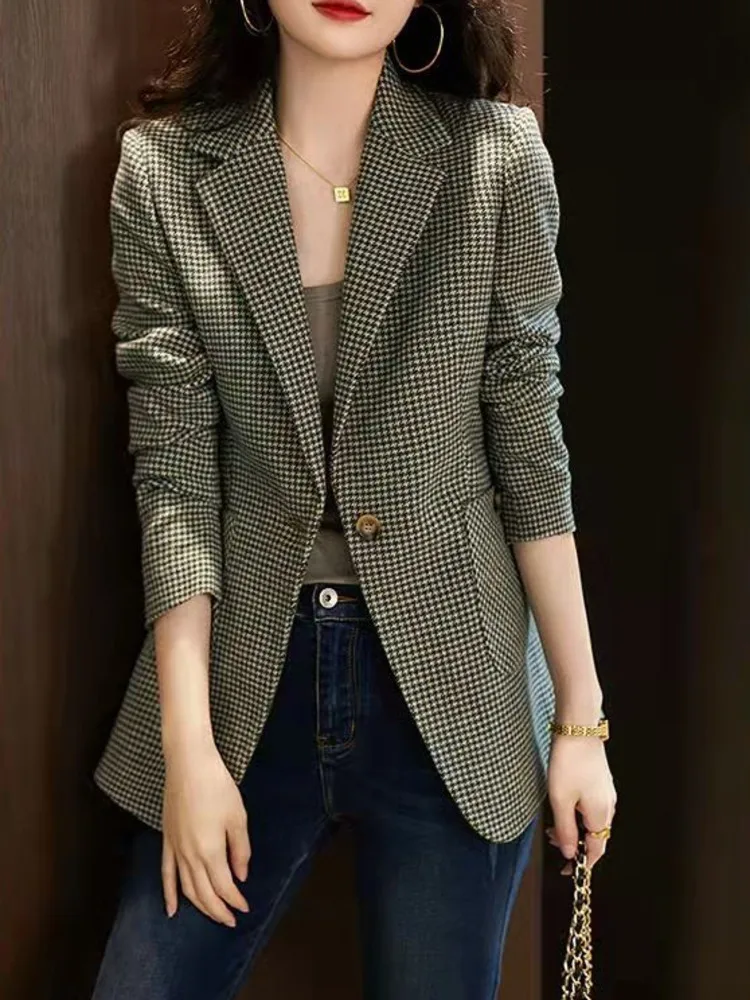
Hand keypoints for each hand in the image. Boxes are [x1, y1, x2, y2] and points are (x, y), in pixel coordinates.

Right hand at [161, 741, 250, 925]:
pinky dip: (168, 894)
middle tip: (230, 920)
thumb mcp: (238, 817)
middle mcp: (190, 856)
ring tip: (211, 915)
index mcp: (210, 852)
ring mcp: (175, 850)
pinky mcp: (167, 841)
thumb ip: (240, 849)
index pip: (224, 886)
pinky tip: (172, 909)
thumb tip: (241, 876)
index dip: (235, 901)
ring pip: (186, 888)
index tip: (245, 908)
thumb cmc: (217, 787)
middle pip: (204, 893)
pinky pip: (166, 873)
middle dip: (218, 910)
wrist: (188, 765)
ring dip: (199, 905)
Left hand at [546, 734, 616, 874]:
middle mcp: (608, 806)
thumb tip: (570, 852)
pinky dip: (578, 813)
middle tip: (552, 840)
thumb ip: (565, 830)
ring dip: (575, 827)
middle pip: (595, 836)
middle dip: (575, 843)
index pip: (596, 850)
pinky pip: (592, 807)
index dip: (582, 863)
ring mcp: (606, 793)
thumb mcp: (560, 800)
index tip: (567, 869)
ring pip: (592, 821)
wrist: (578, 729)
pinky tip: (564, 805)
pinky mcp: (601, 782)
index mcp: (601, 815)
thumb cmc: (569, 762)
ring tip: (554, 822)